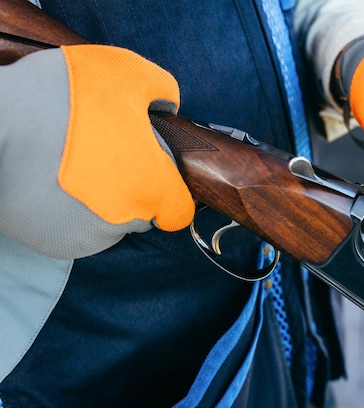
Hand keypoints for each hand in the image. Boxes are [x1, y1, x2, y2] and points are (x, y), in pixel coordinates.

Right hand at [0, 45, 194, 258]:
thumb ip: (161, 90)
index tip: (152, 172)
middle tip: (103, 156)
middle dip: (130, 190)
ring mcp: (83, 238)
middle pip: (140, 215)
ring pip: (105, 225)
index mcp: (151, 189)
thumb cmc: (61, 97)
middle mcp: (122, 223)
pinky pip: (71, 230)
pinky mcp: (50, 243)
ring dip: (98, 204)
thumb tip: (168, 105)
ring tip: (73, 167)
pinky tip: (51, 183)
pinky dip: (66, 213)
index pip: (178, 210)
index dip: (169, 191)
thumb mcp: (126, 72)